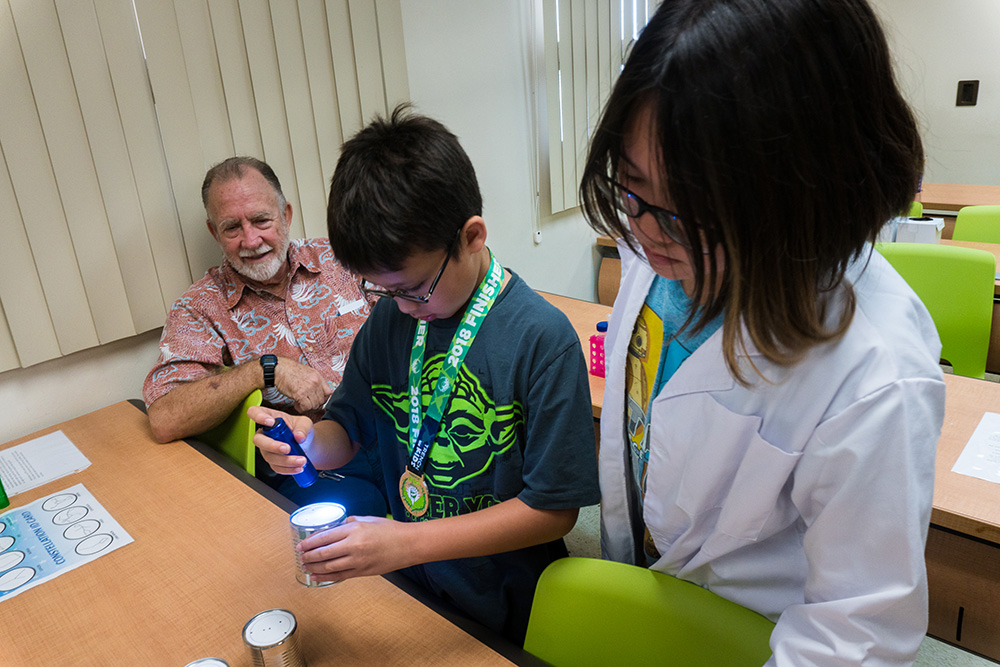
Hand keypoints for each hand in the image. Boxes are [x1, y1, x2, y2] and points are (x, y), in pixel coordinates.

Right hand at [248, 406, 313, 474]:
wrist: (307, 444)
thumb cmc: (301, 429)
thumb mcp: (305, 423)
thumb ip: (303, 428)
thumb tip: (299, 437)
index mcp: (270, 417)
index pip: (254, 412)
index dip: (258, 416)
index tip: (270, 422)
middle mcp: (264, 433)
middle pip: (258, 440)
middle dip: (272, 446)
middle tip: (287, 449)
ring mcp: (266, 448)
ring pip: (269, 456)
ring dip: (286, 460)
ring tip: (302, 460)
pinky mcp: (272, 461)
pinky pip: (276, 467)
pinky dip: (288, 469)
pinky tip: (299, 467)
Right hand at [273, 357, 333, 412]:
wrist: (279, 369)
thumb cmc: (290, 371)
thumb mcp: (308, 372)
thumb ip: (315, 382)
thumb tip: (318, 393)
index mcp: (318, 377)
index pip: (328, 393)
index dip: (323, 399)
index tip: (316, 400)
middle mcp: (315, 382)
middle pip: (321, 401)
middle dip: (314, 404)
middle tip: (306, 402)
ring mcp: (308, 388)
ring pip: (314, 405)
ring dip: (307, 407)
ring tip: (300, 402)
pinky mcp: (300, 394)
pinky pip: (306, 407)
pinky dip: (301, 408)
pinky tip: (296, 404)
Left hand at [298, 516, 414, 582]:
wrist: (408, 544)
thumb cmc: (391, 530)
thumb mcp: (368, 519)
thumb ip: (350, 522)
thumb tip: (337, 527)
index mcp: (354, 529)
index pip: (325, 537)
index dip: (310, 542)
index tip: (301, 544)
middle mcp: (354, 545)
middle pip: (323, 553)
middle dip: (308, 556)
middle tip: (300, 556)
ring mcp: (357, 561)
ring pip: (329, 567)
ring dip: (314, 568)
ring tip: (305, 567)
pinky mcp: (362, 572)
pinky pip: (339, 576)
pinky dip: (325, 578)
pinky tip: (316, 577)